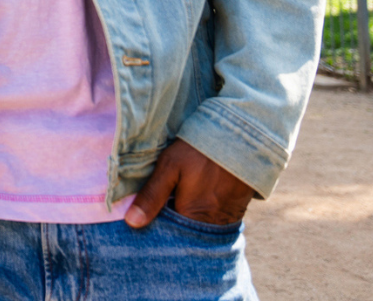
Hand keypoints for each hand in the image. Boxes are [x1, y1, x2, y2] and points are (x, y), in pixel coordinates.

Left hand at [124, 138, 254, 227]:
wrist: (241, 138)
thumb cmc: (200, 151)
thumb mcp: (170, 166)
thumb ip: (152, 195)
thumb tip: (131, 223)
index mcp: (192, 218)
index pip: (168, 234)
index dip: (155, 225)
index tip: (142, 216)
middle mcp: (211, 227)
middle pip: (184, 233)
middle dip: (171, 223)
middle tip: (159, 205)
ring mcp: (226, 220)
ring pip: (199, 228)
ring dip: (187, 218)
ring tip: (176, 200)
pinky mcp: (236, 212)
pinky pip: (214, 221)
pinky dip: (202, 213)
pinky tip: (193, 198)